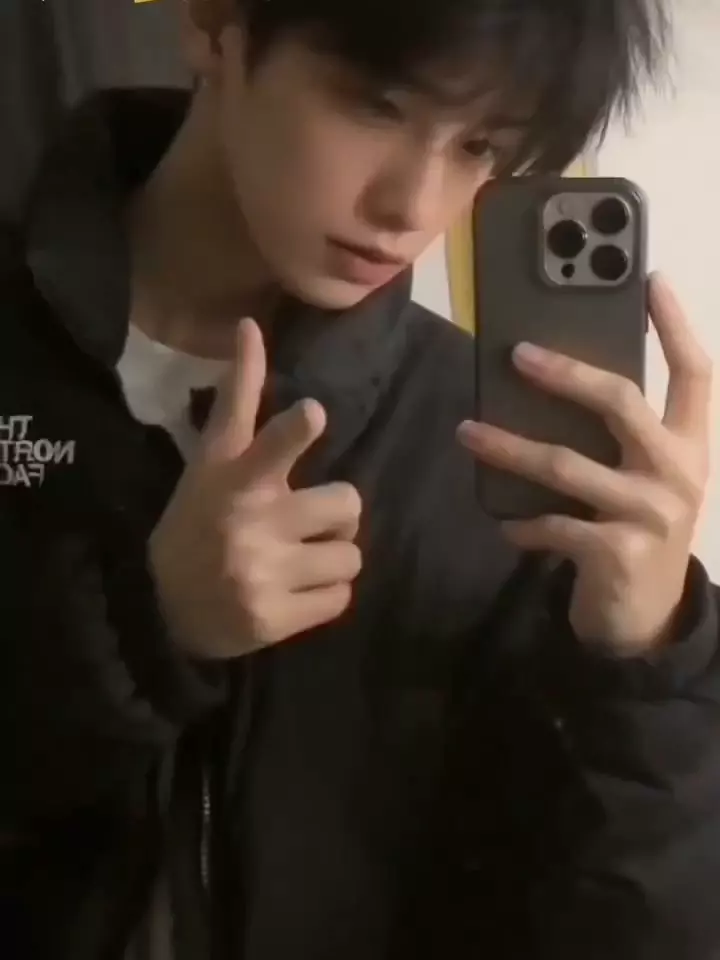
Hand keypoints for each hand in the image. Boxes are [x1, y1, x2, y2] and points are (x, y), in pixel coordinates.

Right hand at [149, 318, 361, 658]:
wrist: (164, 609)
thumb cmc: (198, 520)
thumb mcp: (210, 459)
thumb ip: (239, 397)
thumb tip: (251, 323)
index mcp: (233, 479)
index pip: (268, 445)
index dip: (294, 431)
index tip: (312, 414)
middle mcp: (250, 523)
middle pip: (347, 502)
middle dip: (335, 513)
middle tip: (304, 523)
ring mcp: (262, 575)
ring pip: (351, 555)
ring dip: (332, 558)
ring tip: (296, 561)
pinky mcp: (275, 620)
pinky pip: (341, 597)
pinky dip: (324, 594)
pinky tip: (292, 592)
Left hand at [458, 274, 711, 653]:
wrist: (648, 618)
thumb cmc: (639, 531)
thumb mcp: (644, 480)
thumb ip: (619, 439)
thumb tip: (549, 383)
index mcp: (691, 445)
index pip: (695, 374)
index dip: (676, 325)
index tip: (650, 280)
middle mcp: (679, 472)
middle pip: (622, 403)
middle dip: (567, 373)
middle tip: (517, 354)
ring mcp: (651, 513)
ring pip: (567, 464)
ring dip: (509, 447)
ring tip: (467, 432)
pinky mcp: (618, 551)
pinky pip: (553, 524)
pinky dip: (521, 523)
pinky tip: (503, 523)